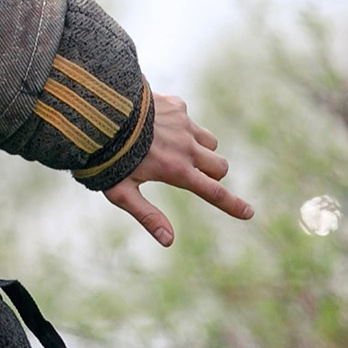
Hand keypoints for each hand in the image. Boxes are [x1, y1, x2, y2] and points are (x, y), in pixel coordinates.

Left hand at [103, 93, 253, 246]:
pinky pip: (189, 121)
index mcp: (177, 171)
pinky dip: (181, 128)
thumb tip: (169, 241)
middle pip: (220, 166)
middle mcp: (187, 147)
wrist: (98, 114)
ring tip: (170, 151)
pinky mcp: (178, 106)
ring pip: (210, 142)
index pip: (213, 192)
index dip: (233, 205)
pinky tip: (155, 128)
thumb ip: (147, 216)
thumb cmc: (107, 159)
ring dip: (200, 151)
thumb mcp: (122, 193)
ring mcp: (185, 124)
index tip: (249, 213)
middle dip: (213, 175)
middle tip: (191, 176)